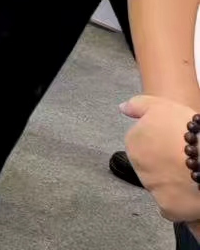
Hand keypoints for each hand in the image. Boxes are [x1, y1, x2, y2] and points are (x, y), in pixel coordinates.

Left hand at [123, 96, 199, 223]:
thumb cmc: (186, 130)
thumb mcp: (161, 106)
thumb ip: (138, 106)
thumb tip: (122, 108)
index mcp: (133, 142)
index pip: (143, 146)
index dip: (163, 146)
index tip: (178, 145)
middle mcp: (137, 167)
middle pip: (151, 168)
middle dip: (166, 166)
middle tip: (188, 161)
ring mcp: (151, 189)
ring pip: (160, 188)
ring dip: (173, 184)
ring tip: (194, 176)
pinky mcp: (167, 208)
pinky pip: (170, 208)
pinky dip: (179, 204)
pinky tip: (192, 196)